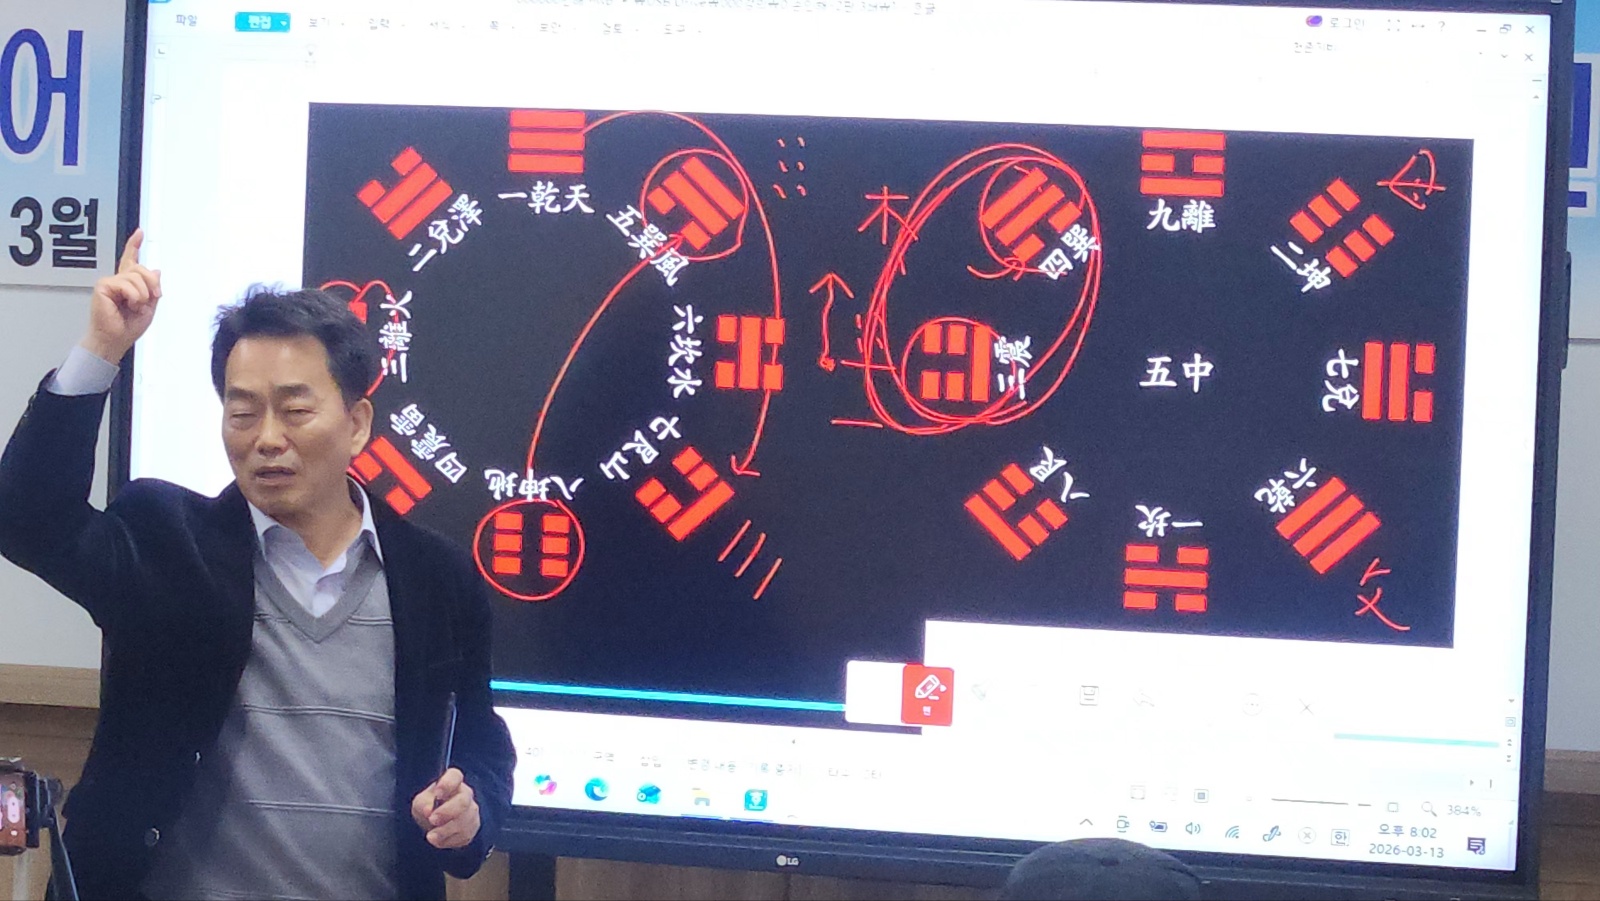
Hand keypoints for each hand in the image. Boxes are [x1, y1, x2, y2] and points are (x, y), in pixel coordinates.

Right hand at [83, 229, 160, 363]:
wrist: (114, 340)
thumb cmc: (127, 327)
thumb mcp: (149, 308)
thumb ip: (153, 289)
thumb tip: (157, 270)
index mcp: (128, 284)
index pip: (131, 261)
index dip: (134, 245)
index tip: (139, 232)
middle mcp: (118, 281)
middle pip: (141, 268)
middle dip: (152, 283)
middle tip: (153, 298)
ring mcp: (110, 282)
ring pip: (136, 275)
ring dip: (143, 294)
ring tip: (136, 306)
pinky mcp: (103, 286)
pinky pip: (126, 283)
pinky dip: (134, 296)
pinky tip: (129, 304)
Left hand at [410, 768, 480, 849]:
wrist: (435, 823)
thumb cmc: (429, 806)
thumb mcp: (420, 802)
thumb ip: (423, 803)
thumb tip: (429, 810)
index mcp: (453, 781)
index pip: (455, 776)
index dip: (447, 784)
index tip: (438, 795)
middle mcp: (466, 794)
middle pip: (463, 801)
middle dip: (447, 812)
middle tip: (432, 819)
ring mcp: (471, 812)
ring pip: (465, 821)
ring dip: (446, 830)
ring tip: (431, 836)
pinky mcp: (472, 829)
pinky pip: (463, 836)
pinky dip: (449, 840)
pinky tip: (438, 840)